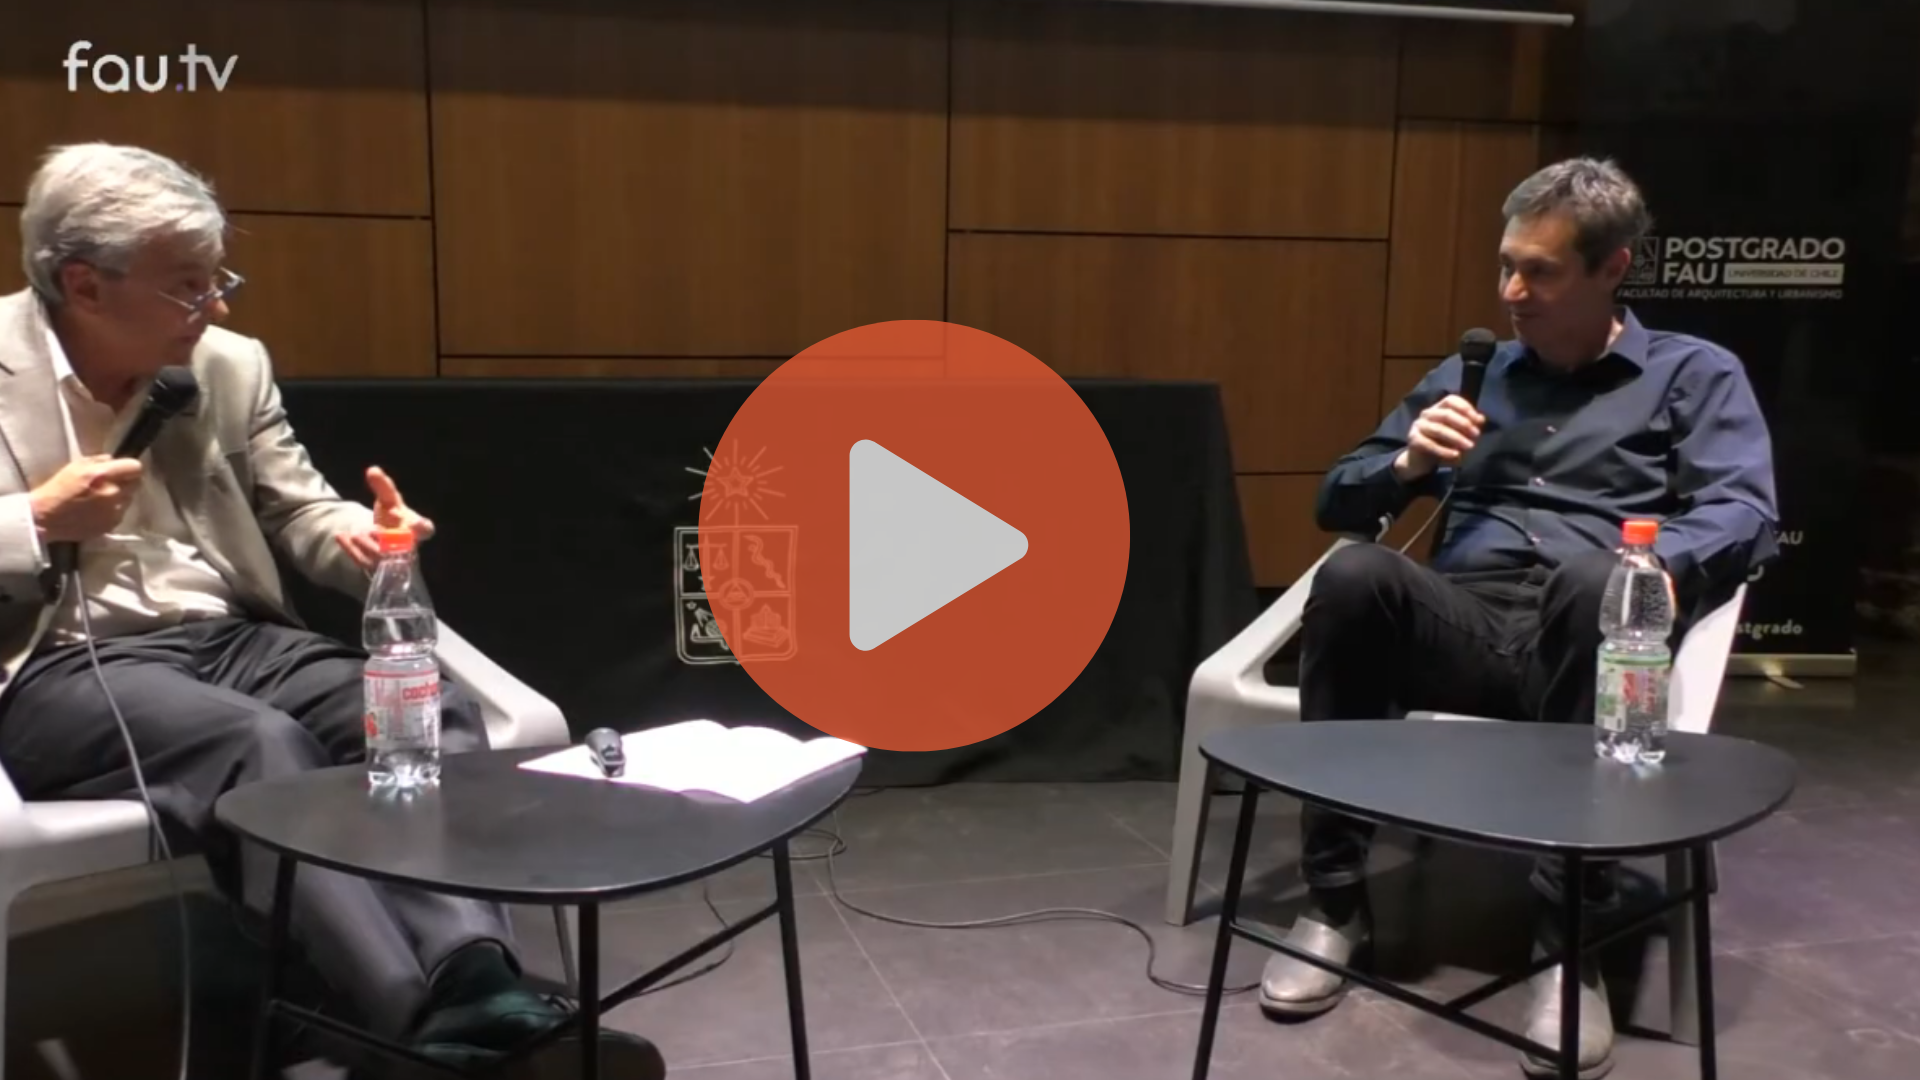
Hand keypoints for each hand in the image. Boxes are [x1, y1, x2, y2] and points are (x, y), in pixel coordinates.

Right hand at [29, 455, 144, 543]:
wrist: (46, 517)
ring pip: (129, 499)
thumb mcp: (75, 466)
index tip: (124, 469)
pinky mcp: (112, 524)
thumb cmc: (58, 489)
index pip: (135, 467)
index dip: (130, 467)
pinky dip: (114, 511)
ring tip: (102, 499)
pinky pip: (121, 513)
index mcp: (103, 475)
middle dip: (126, 481)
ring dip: (120, 497)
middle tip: (111, 483)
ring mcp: (115, 511)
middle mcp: (114, 492)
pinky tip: (98, 511)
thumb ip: (99, 461)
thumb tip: (114, 460)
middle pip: (136, 483)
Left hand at [334, 466, 435, 571]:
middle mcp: (407, 545)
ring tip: (356, 534)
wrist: (385, 539)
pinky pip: (363, 562)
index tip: (415, 523)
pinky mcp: (376, 567)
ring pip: (381, 556)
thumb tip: (372, 469)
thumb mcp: (389, 499)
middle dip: (388, 538)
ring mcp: (392, 559)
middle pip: (401, 546)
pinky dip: (351, 549)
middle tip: (375, 530)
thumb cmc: (392, 517)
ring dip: (368, 545)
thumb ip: (383, 486)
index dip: (421, 527)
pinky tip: (341, 536)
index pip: (425, 529)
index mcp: (416, 528)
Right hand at [1393, 395, 1483, 481]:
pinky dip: (1444, 450)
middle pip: (1446, 414)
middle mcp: (1427, 414)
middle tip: (1476, 435)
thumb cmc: (1441, 442)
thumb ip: (1468, 424)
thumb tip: (1480, 419)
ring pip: (1439, 429)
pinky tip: (1455, 455)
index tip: (1478, 420)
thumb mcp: (1457, 432)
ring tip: (1470, 446)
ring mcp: (1419, 426)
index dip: (1465, 408)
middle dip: (1464, 424)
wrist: (1421, 459)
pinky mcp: (1413, 440)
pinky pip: (1430, 444)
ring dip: (1457, 438)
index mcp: (1438, 408)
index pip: (1451, 400)